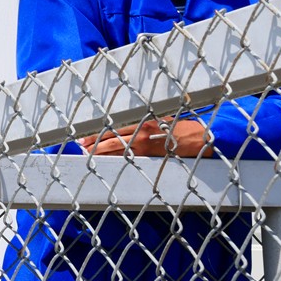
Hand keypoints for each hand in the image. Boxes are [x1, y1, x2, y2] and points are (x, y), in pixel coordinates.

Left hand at [78, 118, 210, 156]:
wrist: (199, 137)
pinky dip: (116, 161)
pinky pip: (129, 159)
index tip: (84, 135)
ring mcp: (145, 145)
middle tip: (80, 146)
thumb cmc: (180, 126)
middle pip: (111, 138)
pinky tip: (106, 163)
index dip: (97, 131)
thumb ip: (144, 120)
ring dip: (100, 153)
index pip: (113, 126)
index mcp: (142, 120)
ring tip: (87, 155)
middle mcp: (141, 131)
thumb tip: (128, 123)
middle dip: (93, 143)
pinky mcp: (151, 156)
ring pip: (117, 150)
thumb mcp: (160, 117)